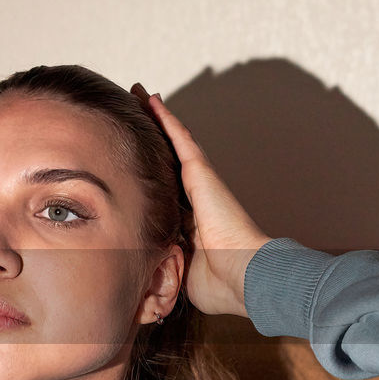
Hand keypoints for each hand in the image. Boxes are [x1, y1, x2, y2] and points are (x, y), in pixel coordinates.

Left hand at [131, 84, 271, 317]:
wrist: (245, 277)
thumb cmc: (219, 284)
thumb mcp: (179, 272)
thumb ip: (162, 263)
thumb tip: (140, 270)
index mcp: (188, 222)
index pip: (163, 191)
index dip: (149, 172)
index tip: (134, 160)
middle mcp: (194, 198)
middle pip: (166, 159)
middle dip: (151, 137)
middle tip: (133, 111)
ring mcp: (200, 183)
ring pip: (172, 143)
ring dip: (155, 118)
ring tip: (138, 95)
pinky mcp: (202, 174)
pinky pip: (180, 140)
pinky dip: (164, 119)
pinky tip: (150, 100)